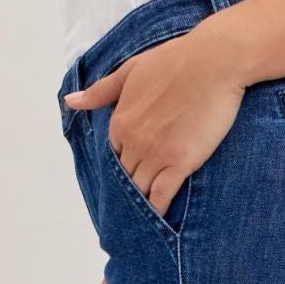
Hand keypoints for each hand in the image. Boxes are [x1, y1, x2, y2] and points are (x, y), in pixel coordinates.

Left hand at [61, 23, 247, 220]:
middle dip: (129, 190)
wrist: (214, 61)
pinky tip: (159, 221)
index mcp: (120, 120)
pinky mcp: (180, 161)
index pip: (114, 155)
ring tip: (140, 224)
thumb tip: (70, 102)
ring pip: (140, 189)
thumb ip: (101, 91)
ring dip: (140, 205)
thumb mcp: (131, 70)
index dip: (124, 166)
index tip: (132, 175)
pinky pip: (162, 194)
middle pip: (125, 176)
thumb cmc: (176, 60)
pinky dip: (158, 209)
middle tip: (132, 211)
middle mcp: (132, 140)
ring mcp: (156, 153)